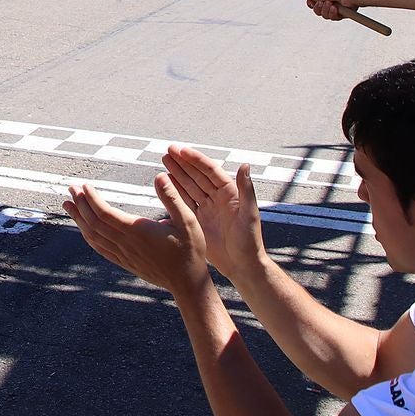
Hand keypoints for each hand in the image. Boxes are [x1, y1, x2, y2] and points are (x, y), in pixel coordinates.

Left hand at [63, 172, 210, 294]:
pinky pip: (99, 248)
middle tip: (71, 188)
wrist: (187, 282)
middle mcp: (125, 243)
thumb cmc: (189, 249)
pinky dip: (87, 235)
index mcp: (137, 231)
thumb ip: (172, 197)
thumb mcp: (187, 220)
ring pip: (93, 236)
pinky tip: (83, 228)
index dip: (92, 199)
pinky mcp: (124, 262)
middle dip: (80, 204)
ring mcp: (123, 254)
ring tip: (68, 204)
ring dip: (79, 219)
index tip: (84, 186)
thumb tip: (159, 176)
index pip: (105, 213)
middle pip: (94, 223)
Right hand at [162, 146, 266, 279]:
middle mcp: (217, 197)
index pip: (209, 170)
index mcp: (230, 192)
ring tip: (164, 161)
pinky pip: (184, 203)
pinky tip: (165, 183)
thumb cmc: (250, 241)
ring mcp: (207, 208)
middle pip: (196, 175)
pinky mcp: (198, 221)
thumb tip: (245, 164)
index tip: (181, 150)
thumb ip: (246, 190)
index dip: (195, 159)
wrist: (242, 265)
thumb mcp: (249, 214)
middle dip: (183, 163)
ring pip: (189, 186)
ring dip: (177, 174)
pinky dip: (175, 192)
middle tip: (167, 151)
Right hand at [304, 0, 356, 20]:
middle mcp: (328, 2)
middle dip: (318, 8)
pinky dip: (333, 13)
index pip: (312, 3)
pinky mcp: (341, 14)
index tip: (311, 2)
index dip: (311, 4)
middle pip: (317, 11)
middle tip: (322, 3)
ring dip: (326, 10)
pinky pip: (333, 18)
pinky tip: (336, 8)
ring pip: (324, 16)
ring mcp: (335, 8)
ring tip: (331, 3)